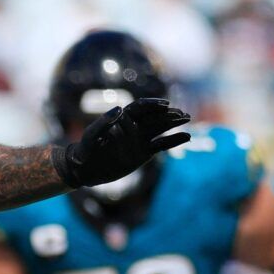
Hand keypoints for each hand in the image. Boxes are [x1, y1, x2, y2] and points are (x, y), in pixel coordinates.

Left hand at [58, 99, 190, 188]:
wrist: (85, 168)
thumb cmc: (85, 150)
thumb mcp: (91, 136)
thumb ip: (104, 122)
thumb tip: (120, 109)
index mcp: (122, 118)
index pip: (141, 108)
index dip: (153, 105)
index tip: (165, 105)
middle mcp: (134, 126)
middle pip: (154, 116)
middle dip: (169, 113)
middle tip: (183, 113)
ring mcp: (140, 139)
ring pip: (161, 128)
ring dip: (174, 123)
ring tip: (188, 118)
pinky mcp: (144, 152)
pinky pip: (162, 145)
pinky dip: (174, 140)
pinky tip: (187, 136)